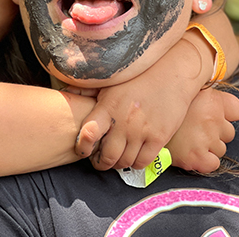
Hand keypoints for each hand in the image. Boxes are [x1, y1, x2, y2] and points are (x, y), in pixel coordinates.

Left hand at [75, 76, 190, 170]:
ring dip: (117, 164)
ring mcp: (142, 131)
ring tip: (116, 159)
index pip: (88, 134)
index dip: (82, 147)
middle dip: (100, 163)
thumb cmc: (138, 76)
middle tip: (99, 160)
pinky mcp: (159, 137)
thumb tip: (66, 93)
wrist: (172, 74)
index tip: (82, 149)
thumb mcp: (111, 81)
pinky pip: (143, 161)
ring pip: (124, 161)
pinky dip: (135, 164)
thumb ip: (88, 90)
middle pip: (107, 156)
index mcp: (109, 106)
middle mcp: (124, 121)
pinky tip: (132, 156)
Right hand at [166, 89, 238, 172]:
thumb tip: (237, 111)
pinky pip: (212, 163)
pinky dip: (204, 161)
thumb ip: (220, 98)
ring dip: (208, 145)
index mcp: (211, 99)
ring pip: (220, 148)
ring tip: (187, 137)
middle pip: (229, 132)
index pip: (237, 111)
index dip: (224, 113)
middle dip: (214, 131)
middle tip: (193, 127)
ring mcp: (204, 138)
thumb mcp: (192, 91)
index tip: (208, 113)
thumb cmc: (166, 102)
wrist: (143, 113)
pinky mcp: (195, 156)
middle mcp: (211, 118)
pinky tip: (191, 151)